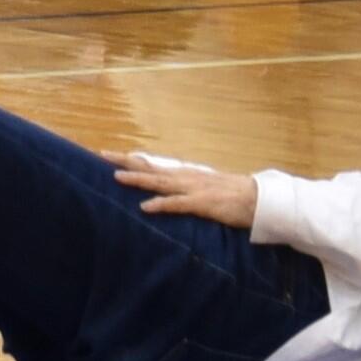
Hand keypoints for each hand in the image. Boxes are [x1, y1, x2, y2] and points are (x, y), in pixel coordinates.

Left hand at [114, 155, 258, 230]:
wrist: (258, 199)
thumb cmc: (231, 196)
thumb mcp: (203, 189)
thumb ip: (185, 189)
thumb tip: (168, 191)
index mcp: (185, 174)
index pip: (153, 164)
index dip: (131, 159)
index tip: (110, 154)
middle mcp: (185, 177)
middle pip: (150, 167)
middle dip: (126, 161)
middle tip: (102, 153)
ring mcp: (193, 188)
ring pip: (160, 182)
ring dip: (138, 179)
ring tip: (116, 176)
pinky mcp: (202, 203)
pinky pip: (177, 204)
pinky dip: (161, 204)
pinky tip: (145, 207)